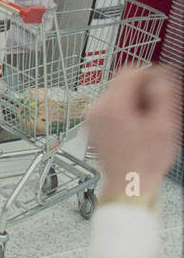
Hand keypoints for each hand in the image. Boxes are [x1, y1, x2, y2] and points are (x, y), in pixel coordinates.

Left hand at [88, 66, 180, 204]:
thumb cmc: (145, 161)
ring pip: (117, 95)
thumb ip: (162, 95)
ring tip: (152, 119)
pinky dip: (127, 110)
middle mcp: (96, 109)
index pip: (128, 72)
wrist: (129, 185)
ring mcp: (93, 119)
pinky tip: (140, 126)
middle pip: (121, 83)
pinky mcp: (95, 127)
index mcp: (111, 106)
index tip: (163, 79)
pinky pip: (111, 108)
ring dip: (136, 100)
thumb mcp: (164, 125)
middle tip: (162, 103)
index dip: (149, 73)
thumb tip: (159, 77)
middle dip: (144, 89)